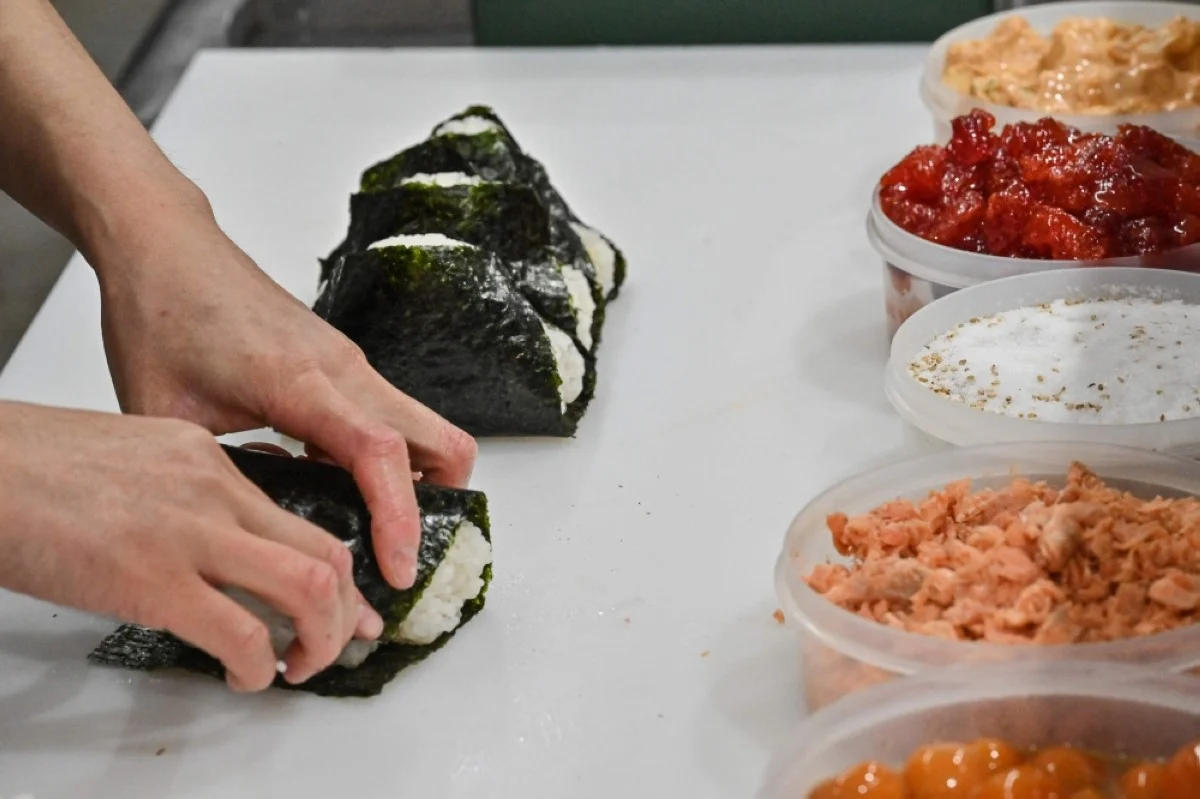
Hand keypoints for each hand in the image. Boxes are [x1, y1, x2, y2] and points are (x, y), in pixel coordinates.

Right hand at [0, 402, 383, 689]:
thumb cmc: (35, 467)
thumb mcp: (134, 455)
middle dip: (343, 612)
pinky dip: (258, 668)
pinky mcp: (153, 580)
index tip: (344, 601)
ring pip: (307, 588)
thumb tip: (221, 529)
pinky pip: (241, 635)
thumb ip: (187, 486)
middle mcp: (215, 491)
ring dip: (317, 641)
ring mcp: (189, 534)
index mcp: (209, 460)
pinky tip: (242, 676)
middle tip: (334, 644)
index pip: (302, 515)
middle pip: (324, 552)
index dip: (335, 570)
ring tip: (296, 667)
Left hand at [90, 202, 476, 589]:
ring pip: (425, 429)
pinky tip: (339, 490)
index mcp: (297, 380)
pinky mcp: (344, 364)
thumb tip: (268, 519)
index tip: (399, 567)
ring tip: (375, 535)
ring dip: (419, 484)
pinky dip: (390, 462)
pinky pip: (391, 419)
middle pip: (439, 439)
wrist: (165, 246)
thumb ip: (219, 476)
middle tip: (403, 558)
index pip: (378, 452)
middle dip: (438, 506)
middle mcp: (341, 368)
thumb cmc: (161, 313)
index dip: (399, 516)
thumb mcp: (164, 414)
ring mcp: (349, 364)